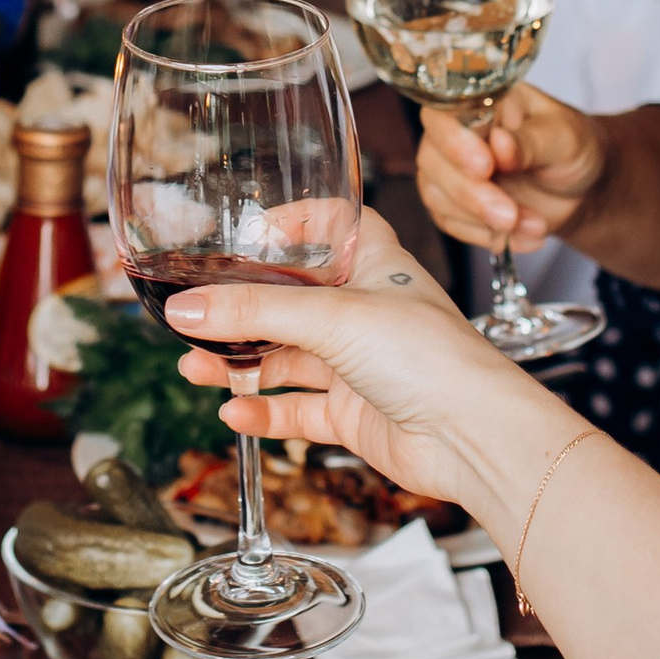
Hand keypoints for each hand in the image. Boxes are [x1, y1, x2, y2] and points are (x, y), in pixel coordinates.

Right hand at [162, 208, 531, 510]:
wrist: (473, 437)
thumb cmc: (431, 357)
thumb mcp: (333, 317)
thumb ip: (253, 312)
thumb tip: (186, 309)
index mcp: (375, 266)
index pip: (335, 225)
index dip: (297, 222)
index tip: (251, 231)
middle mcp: (366, 312)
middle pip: (292, 299)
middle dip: (242, 308)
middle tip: (196, 314)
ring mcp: (359, 365)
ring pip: (285, 357)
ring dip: (239, 362)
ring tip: (195, 367)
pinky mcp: (354, 414)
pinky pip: (296, 410)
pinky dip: (263, 412)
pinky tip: (234, 413)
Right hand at [418, 86, 604, 250]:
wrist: (582, 188)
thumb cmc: (572, 148)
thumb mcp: (565, 138)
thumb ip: (532, 142)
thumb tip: (500, 144)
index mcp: (481, 101)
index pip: (443, 113)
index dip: (454, 140)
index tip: (485, 166)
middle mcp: (456, 132)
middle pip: (433, 159)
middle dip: (471, 194)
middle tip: (510, 214)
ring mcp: (449, 168)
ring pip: (436, 195)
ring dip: (482, 220)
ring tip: (535, 226)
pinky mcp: (452, 203)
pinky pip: (450, 223)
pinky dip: (488, 236)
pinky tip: (525, 235)